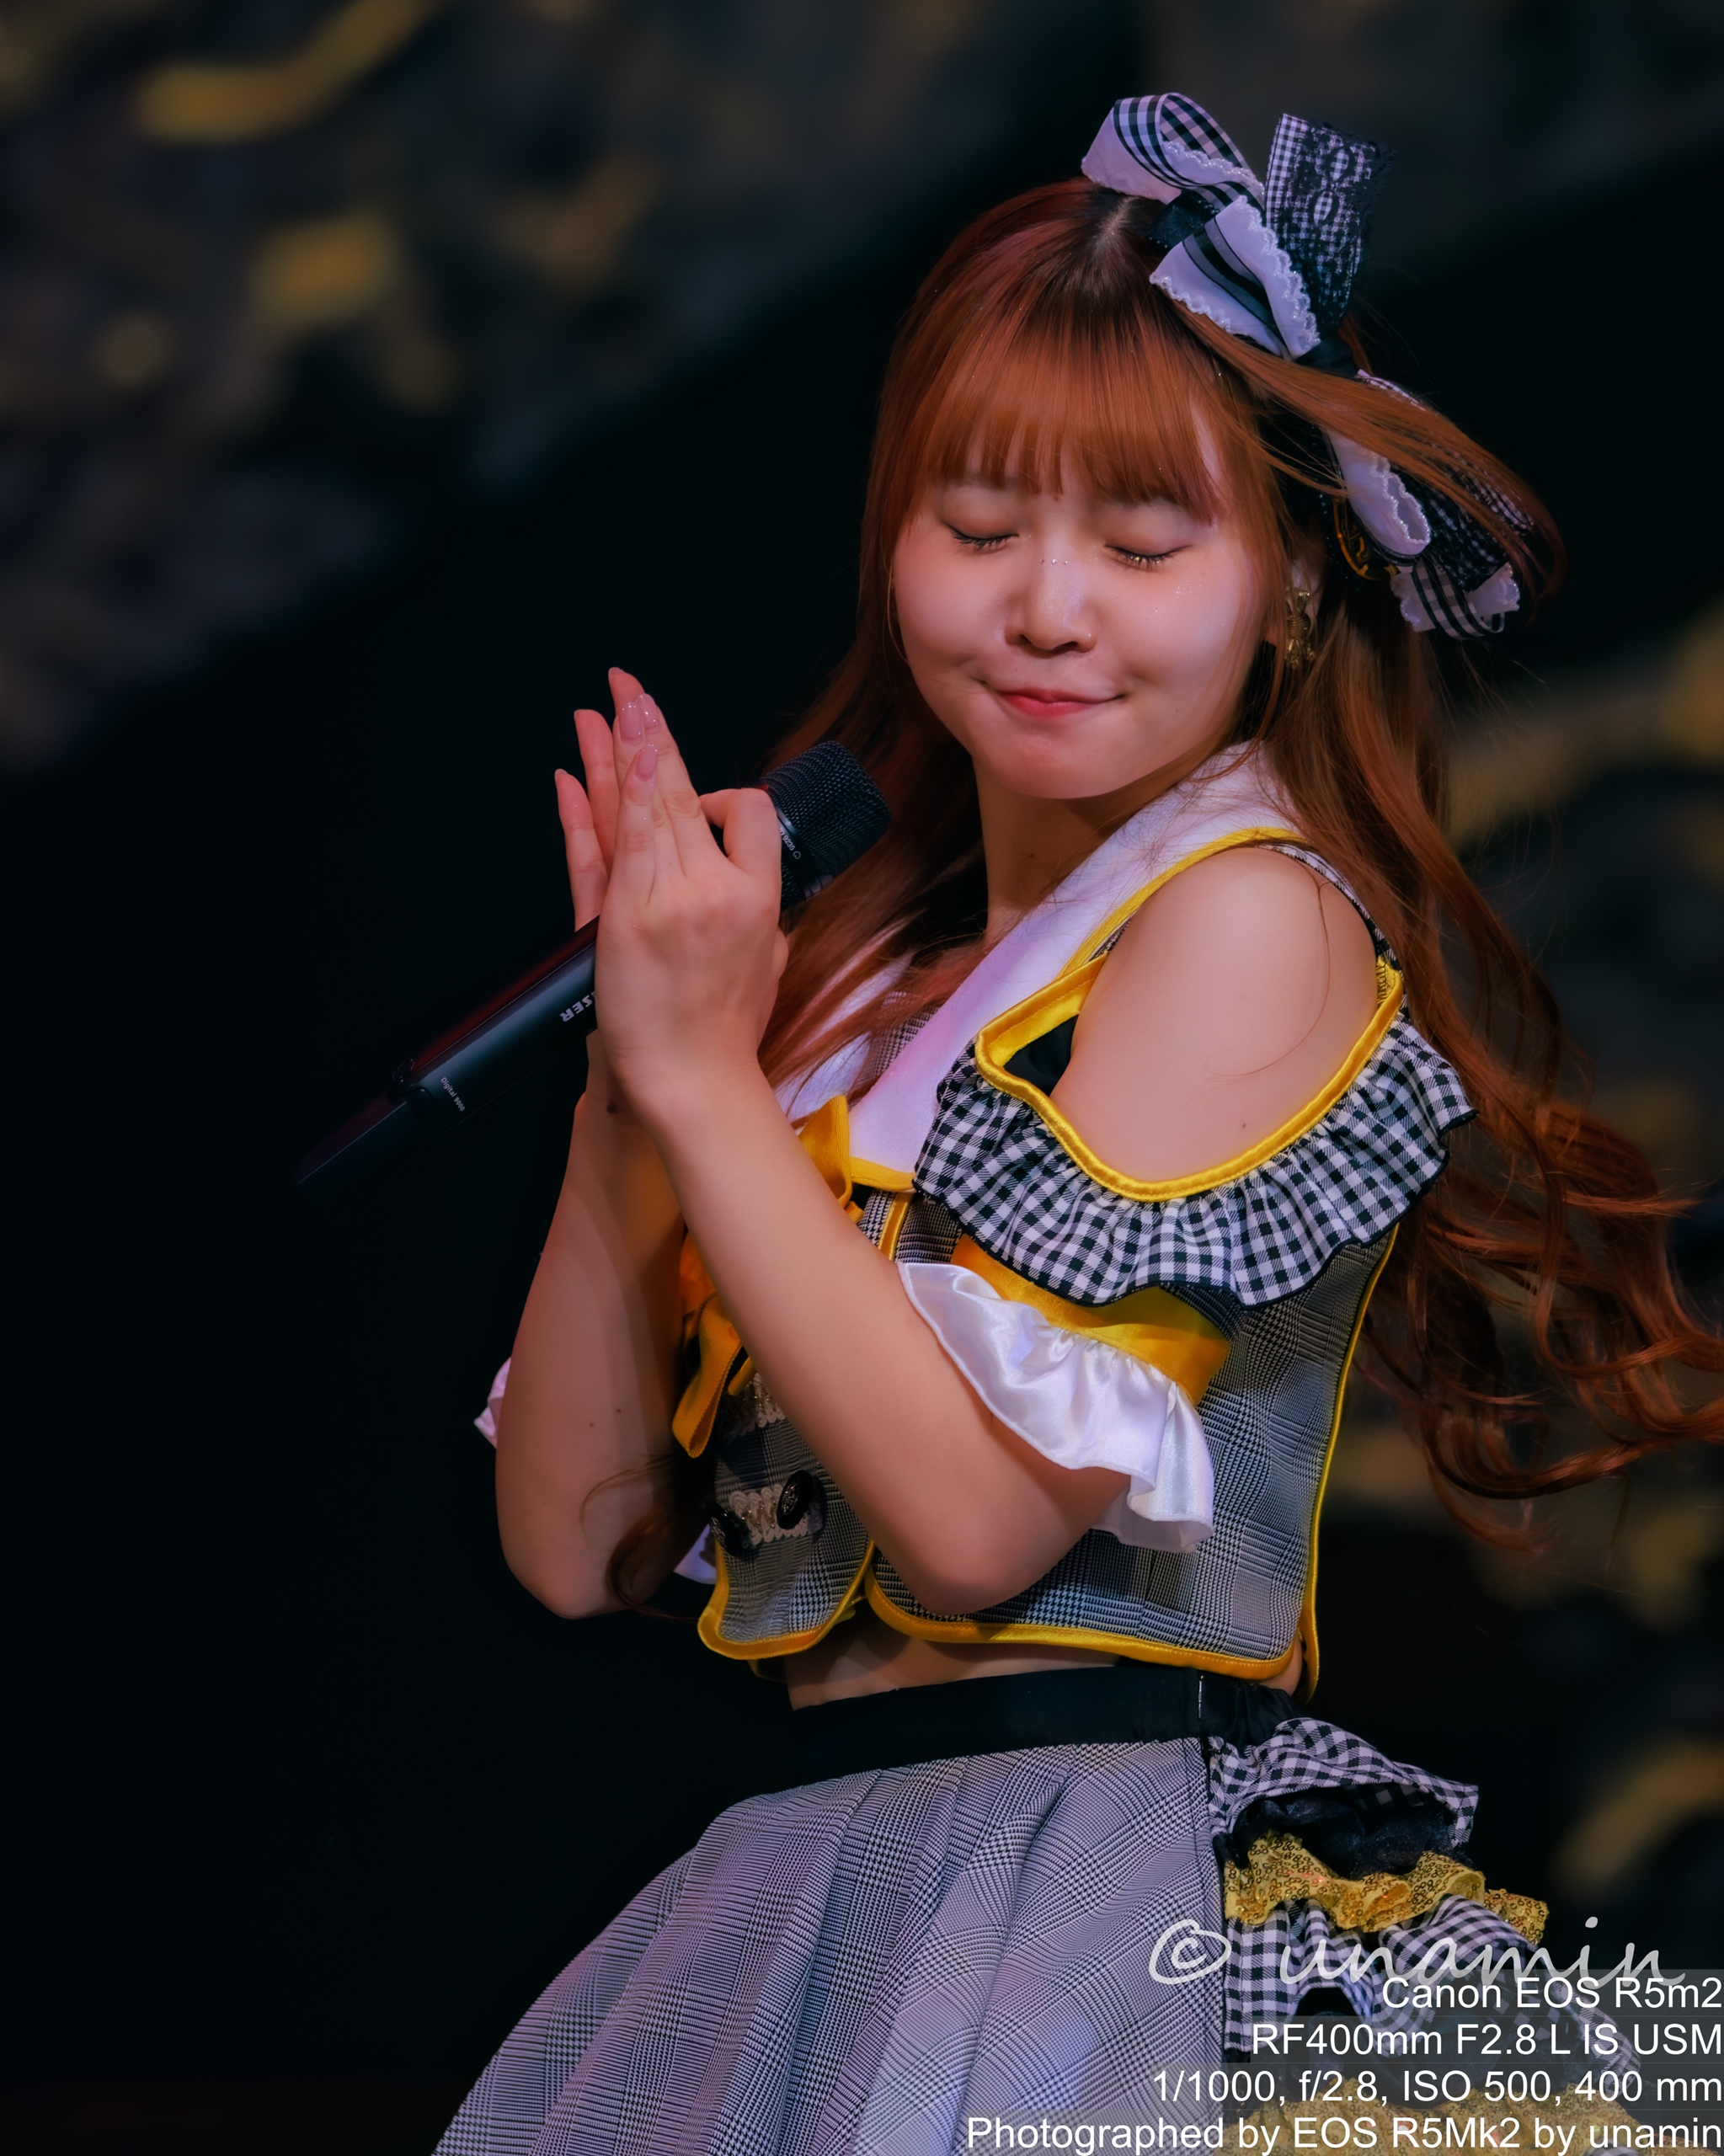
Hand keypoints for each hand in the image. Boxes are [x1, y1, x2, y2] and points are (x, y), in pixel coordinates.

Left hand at [555, 671, 786, 1126]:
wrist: (692, 1082)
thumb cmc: (730, 1033)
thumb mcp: (772, 962)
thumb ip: (763, 913)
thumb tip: (756, 881)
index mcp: (760, 899)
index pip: (748, 813)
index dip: (724, 797)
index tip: (705, 798)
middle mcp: (713, 892)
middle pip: (682, 795)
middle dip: (656, 734)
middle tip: (635, 689)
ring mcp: (665, 903)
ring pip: (644, 809)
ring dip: (626, 749)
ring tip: (613, 702)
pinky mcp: (621, 922)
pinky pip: (607, 846)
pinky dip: (599, 802)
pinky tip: (591, 765)